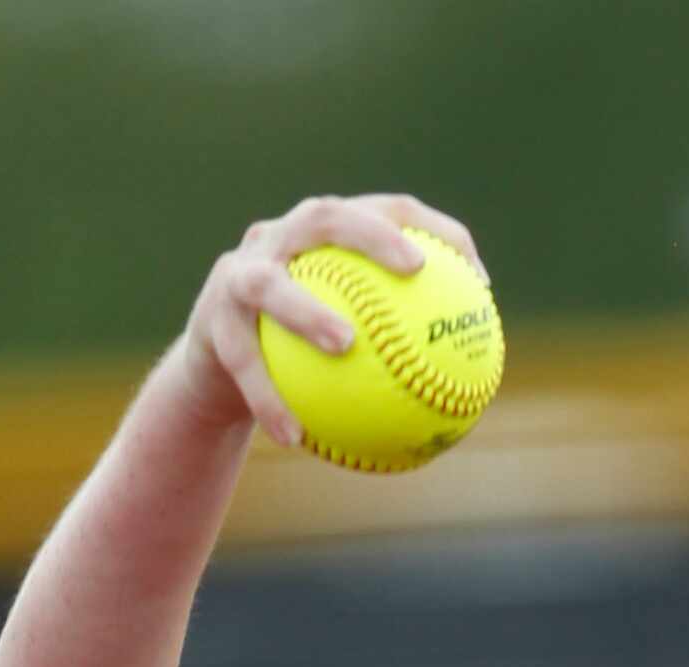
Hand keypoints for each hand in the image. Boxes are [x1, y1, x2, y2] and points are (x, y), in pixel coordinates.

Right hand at [173, 193, 488, 447]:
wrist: (222, 376)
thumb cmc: (306, 363)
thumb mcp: (357, 355)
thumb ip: (405, 355)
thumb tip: (478, 389)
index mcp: (325, 239)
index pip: (387, 210)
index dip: (433, 230)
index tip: (475, 273)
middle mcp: (280, 238)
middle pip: (325, 216)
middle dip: (369, 233)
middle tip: (412, 267)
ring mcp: (239, 271)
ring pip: (268, 283)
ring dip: (305, 310)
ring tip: (344, 344)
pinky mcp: (210, 316)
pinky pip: (242, 360)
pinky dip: (268, 398)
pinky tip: (295, 436)